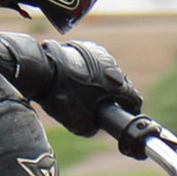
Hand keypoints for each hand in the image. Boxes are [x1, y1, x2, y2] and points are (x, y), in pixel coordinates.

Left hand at [0, 32, 140, 137]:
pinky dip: (92, 72)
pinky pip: (95, 63)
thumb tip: (95, 126)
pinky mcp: (86, 48)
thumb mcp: (80, 124)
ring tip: (91, 94)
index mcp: (117, 83)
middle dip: (116, 96)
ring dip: (104, 82)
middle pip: (121, 84)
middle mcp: (112, 66)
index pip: (134, 98)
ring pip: (108, 72)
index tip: (128, 115)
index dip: (132, 110)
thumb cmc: (62, 97)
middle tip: (107, 107)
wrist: (42, 72)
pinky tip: (80, 80)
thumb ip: (94, 127)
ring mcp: (99, 54)